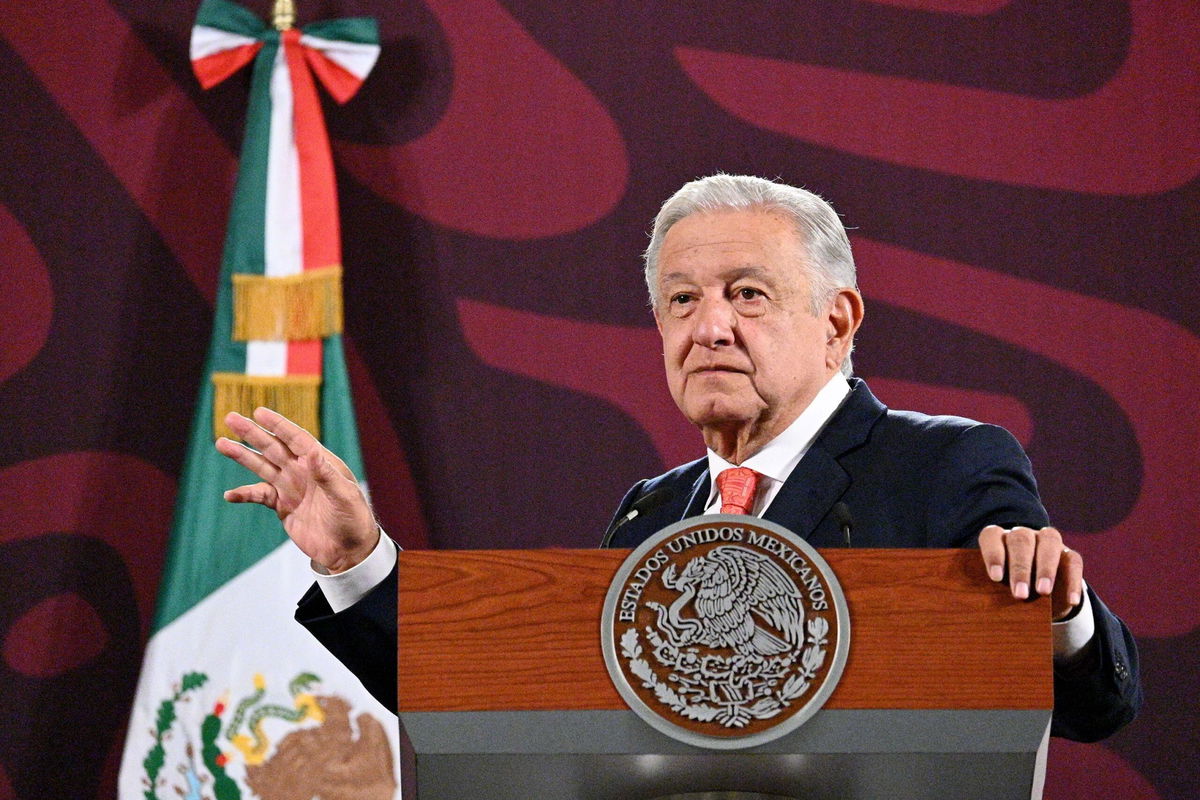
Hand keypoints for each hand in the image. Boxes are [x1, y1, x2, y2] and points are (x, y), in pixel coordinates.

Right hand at [215, 407, 377, 572]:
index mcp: (320, 463)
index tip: (259, 412)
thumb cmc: (353, 519)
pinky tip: (230, 495)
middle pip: (273, 447)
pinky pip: (259, 496)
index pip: (296, 439)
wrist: (347, 550)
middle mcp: (302, 471)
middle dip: (252, 433)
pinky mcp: (283, 506)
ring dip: (242, 455)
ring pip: (261, 466)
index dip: (278, 425)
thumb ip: (327, 475)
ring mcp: (291, 487)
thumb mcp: (344, 496)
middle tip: (231, 418)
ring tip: (221, 443)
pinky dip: (244, 494)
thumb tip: (312, 452)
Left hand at [978, 525, 1083, 620]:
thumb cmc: (1006, 592)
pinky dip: (1073, 581)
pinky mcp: (1069, 554)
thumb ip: (991, 591)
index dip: (993, 554)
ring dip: (1046, 568)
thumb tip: (984, 607)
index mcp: (998, 539)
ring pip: (1049, 542)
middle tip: (1020, 594)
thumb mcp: (997, 591)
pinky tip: (1071, 600)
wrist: (1037, 600)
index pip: (992, 536)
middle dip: (1020, 568)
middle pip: (1020, 540)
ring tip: (1043, 592)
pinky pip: (1074, 562)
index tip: (995, 578)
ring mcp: (1047, 541)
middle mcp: (1023, 535)